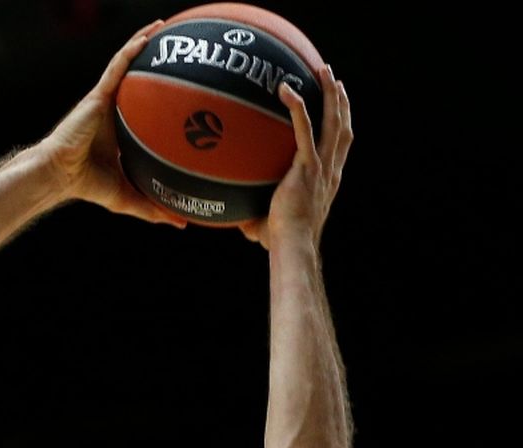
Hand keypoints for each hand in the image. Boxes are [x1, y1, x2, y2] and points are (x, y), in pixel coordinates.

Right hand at [38, 20, 185, 226]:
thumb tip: (182, 224)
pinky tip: (151, 35)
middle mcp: (115, 109)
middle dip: (159, 61)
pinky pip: (118, 65)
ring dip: (147, 42)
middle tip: (186, 48)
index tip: (189, 90)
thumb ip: (153, 207)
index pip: (147, 107)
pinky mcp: (98, 94)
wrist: (59, 174)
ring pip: (128, 64)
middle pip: (140, 79)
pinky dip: (133, 49)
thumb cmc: (87, 185)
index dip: (164, 96)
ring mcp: (106, 99)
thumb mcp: (128, 196)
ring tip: (167, 26)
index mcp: (123, 128)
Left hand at [240, 67, 351, 249]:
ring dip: (329, 94)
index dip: (342, 125)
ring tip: (324, 71)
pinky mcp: (307, 165)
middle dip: (341, 101)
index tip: (339, 107)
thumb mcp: (269, 223)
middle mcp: (330, 170)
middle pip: (342, 127)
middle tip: (334, 79)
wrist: (292, 245)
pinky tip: (285, 89)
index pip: (339, 148)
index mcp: (327, 181)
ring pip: (332, 122)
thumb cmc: (281, 242)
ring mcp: (322, 166)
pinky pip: (303, 129)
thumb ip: (256, 216)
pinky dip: (297, 107)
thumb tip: (235, 220)